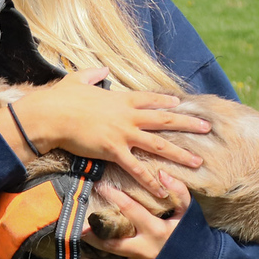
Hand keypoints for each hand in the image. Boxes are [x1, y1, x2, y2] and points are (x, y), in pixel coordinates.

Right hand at [7, 68, 211, 197]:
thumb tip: (100, 68)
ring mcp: (123, 133)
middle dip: (188, 124)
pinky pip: (137, 168)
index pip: (150, 99)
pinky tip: (164, 189)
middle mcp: (128, 115)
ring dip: (180, 154)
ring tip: (198, 161)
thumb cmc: (61, 98)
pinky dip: (151, 180)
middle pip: (164, 120)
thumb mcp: (78, 80)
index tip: (180, 104)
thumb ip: (92, 74)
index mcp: (120, 98)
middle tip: (207, 127)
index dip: (166, 102)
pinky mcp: (114, 150)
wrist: (51, 115)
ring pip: (159, 145)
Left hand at [82, 171, 190, 258]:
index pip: (131, 210)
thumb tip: (162, 174)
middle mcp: (146, 249)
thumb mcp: (188, 214)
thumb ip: (179, 193)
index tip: (99, 185)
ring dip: (89, 249)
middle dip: (91, 227)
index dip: (114, 197)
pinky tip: (83, 258)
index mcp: (158, 230)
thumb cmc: (192, 237)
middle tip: (75, 214)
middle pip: (111, 239)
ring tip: (73, 236)